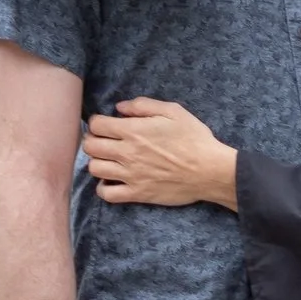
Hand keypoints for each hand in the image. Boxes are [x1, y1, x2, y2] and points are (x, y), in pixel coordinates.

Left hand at [83, 98, 239, 208]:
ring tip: (108, 160)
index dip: (97, 122)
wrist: (209, 170)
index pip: (96, 125)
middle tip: (105, 141)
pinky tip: (112, 180)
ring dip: (97, 162)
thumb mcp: (173, 111)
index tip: (105, 124)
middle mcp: (127, 153)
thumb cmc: (194, 138)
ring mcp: (130, 175)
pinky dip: (104, 188)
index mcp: (133, 130)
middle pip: (90, 146)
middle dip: (93, 140)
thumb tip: (120, 107)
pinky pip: (107, 194)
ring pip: (94, 169)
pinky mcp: (137, 193)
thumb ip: (143, 105)